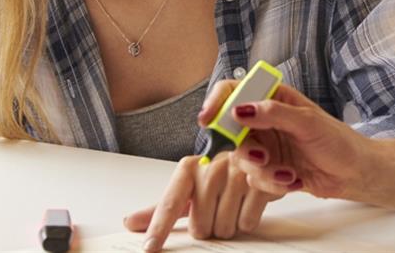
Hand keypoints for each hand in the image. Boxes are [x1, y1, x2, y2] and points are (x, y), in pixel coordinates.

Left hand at [123, 151, 274, 251]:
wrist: (264, 151)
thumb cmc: (224, 172)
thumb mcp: (193, 186)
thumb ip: (164, 206)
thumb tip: (129, 223)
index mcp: (190, 168)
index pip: (170, 203)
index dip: (159, 228)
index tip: (150, 248)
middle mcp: (211, 167)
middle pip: (200, 226)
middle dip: (209, 225)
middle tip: (217, 209)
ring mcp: (237, 173)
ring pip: (224, 228)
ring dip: (229, 224)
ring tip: (234, 204)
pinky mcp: (261, 182)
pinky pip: (246, 223)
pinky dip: (247, 220)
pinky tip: (248, 203)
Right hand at [199, 79, 375, 200]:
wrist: (354, 173)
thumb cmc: (338, 141)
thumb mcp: (308, 122)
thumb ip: (274, 114)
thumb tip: (241, 109)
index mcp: (274, 98)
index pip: (236, 91)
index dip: (218, 101)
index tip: (209, 118)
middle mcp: (265, 120)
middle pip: (232, 131)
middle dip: (246, 150)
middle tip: (262, 157)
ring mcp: (266, 145)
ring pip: (242, 159)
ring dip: (264, 171)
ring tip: (289, 173)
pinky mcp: (269, 169)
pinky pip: (255, 179)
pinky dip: (273, 183)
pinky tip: (295, 180)